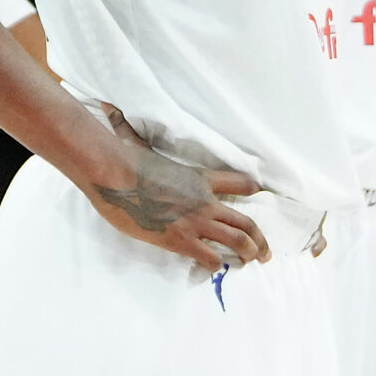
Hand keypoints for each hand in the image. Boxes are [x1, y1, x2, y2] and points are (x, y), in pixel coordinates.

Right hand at [85, 107, 268, 271]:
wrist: (113, 172)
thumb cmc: (125, 158)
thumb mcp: (144, 147)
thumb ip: (139, 137)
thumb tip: (110, 108)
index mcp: (201, 178)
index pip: (240, 183)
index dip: (251, 190)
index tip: (257, 195)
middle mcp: (205, 201)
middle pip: (247, 222)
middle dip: (260, 241)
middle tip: (265, 253)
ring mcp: (195, 221)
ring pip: (237, 240)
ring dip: (248, 253)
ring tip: (252, 261)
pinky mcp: (179, 239)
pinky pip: (209, 256)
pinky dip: (216, 264)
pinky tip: (215, 267)